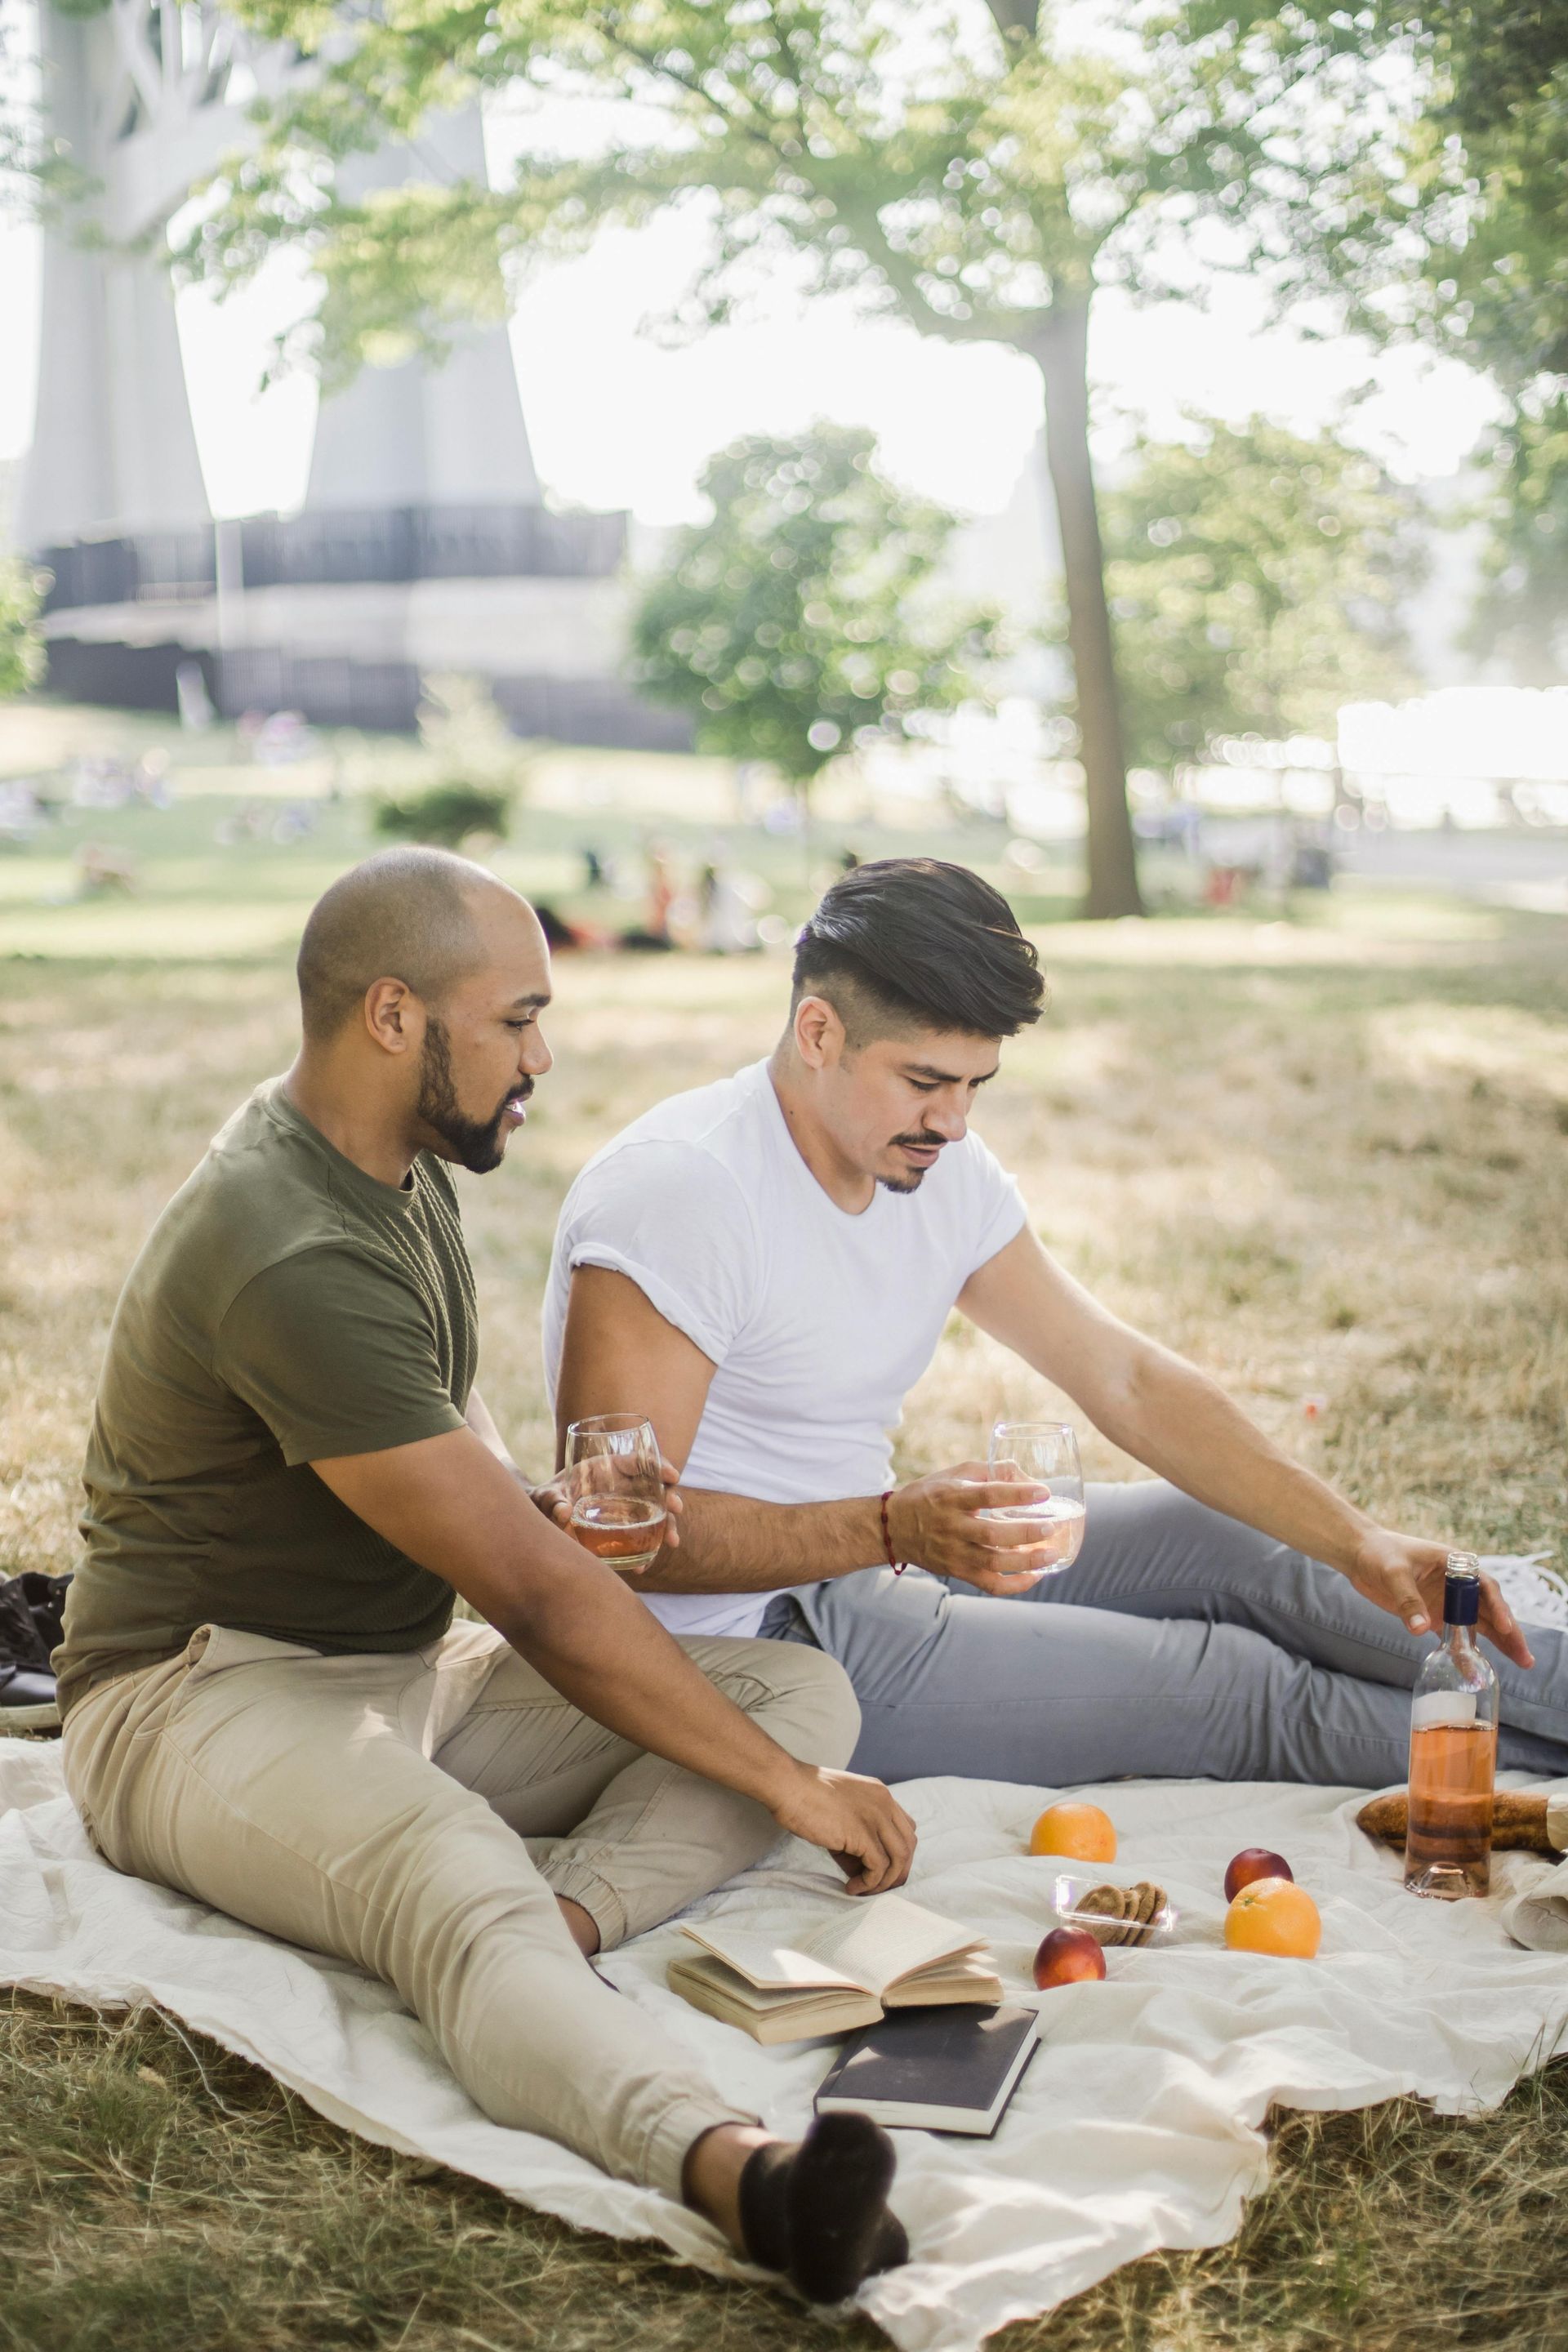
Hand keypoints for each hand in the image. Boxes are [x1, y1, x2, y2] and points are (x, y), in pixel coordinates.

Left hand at [528, 1458, 683, 1562]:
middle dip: (670, 1496)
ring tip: (673, 1542)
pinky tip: (643, 1565)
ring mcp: (626, 1510)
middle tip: (676, 1508)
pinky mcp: (623, 1531)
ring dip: (667, 1527)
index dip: (659, 1464)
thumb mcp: (544, 1497)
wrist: (543, 1520)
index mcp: (607, 1468)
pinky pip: (641, 1539)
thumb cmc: (545, 1499)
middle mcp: (622, 1487)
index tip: (673, 1475)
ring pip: (654, 1514)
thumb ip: (551, 1500)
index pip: (639, 1460)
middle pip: (655, 1487)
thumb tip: (564, 1512)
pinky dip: (645, 1551)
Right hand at [767, 1762, 916, 1895]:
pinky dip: (868, 1883)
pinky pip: (879, 1867)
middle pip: (908, 1844)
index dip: (898, 1852)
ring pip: (899, 1858)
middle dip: (897, 1871)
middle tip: (877, 1886)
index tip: (882, 1869)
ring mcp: (876, 1817)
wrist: (788, 1786)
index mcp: (880, 1793)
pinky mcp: (862, 1834)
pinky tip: (851, 1887)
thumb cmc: (805, 1796)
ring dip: (884, 1881)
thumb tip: (862, 1868)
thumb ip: (857, 1833)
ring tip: (863, 1889)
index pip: (906, 1827)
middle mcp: (884, 1803)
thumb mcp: (842, 1809)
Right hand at [886, 1459, 1060, 1593]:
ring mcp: (955, 1553)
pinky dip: (1016, 1585)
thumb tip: (1027, 1476)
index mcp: (951, 1497)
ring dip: (1027, 1561)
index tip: (1043, 1492)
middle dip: (1026, 1532)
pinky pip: (990, 1585)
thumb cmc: (928, 1496)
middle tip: (1051, 1526)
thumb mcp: (953, 1474)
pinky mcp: (958, 1572)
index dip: (1017, 1493)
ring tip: (1052, 1553)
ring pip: (994, 1563)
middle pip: (993, 1534)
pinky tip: (1036, 1575)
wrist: (893, 1528)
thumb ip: (989, 1471)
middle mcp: (952, 1527)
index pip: (987, 1494)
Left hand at [1341, 1527, 1533, 1668]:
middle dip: (1509, 1632)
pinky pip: (1455, 1636)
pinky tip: (1475, 1670)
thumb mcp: (1393, 1573)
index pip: (1484, 1586)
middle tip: (1525, 1657)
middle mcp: (1457, 1584)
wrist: (1359, 1555)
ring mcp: (1447, 1601)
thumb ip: (1408, 1599)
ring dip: (1497, 1643)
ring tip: (1520, 1662)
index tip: (1505, 1626)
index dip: (1497, 1607)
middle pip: (1489, 1609)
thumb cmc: (1379, 1553)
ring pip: (1478, 1624)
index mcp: (1454, 1565)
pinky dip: (1465, 1652)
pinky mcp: (1435, 1615)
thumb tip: (1422, 1629)